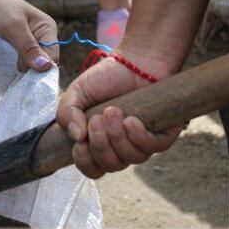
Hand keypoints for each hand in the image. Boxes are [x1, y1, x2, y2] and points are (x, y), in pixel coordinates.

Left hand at [0, 0, 58, 71]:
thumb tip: (46, 67)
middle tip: (8, 74)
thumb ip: (28, 47)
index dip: (40, 71)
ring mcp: (20, 48)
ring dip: (11, 73)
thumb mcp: (13, 25)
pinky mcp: (6, 52)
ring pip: (22, 70)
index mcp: (46, 30)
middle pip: (37, 68)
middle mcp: (36, 41)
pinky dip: (2, 71)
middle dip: (25, 73)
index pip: (51, 59)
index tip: (24, 78)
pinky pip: (8, 69)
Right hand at [56, 48, 180, 177]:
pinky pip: (152, 148)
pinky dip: (138, 136)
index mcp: (99, 141)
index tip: (81, 143)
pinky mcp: (162, 134)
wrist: (135, 60)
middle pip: (110, 166)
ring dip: (118, 137)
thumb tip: (77, 137)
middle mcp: (121, 147)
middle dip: (101, 144)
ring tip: (114, 112)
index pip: (92, 168)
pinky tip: (131, 120)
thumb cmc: (106, 77)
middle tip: (98, 118)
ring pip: (131, 158)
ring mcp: (142, 142)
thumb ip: (66, 113)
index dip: (85, 162)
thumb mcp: (77, 92)